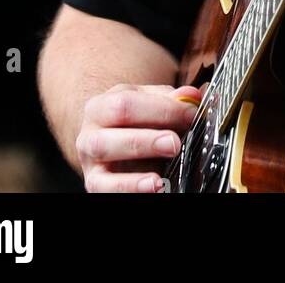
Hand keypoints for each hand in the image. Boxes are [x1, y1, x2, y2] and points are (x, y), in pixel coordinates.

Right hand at [76, 82, 203, 192]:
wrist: (108, 148)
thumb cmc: (130, 125)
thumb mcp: (148, 107)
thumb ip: (171, 100)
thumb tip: (194, 96)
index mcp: (103, 104)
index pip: (128, 101)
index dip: (162, 108)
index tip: (190, 115)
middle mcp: (91, 128)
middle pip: (115, 121)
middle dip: (148, 133)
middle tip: (175, 143)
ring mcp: (89, 158)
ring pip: (105, 150)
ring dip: (137, 157)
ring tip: (160, 174)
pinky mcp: (94, 183)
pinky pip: (106, 187)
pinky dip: (130, 187)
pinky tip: (154, 186)